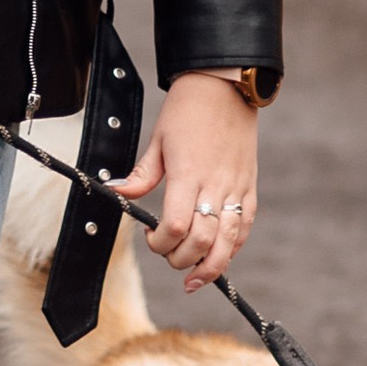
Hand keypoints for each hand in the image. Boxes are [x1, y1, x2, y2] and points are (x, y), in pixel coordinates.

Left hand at [117, 74, 259, 290]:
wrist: (224, 86)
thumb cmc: (187, 111)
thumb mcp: (157, 140)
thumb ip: (141, 175)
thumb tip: (117, 193)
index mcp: (188, 174)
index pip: (176, 226)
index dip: (160, 243)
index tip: (150, 236)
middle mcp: (215, 185)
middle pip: (202, 241)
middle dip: (181, 259)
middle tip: (169, 257)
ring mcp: (236, 188)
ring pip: (229, 242)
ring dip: (211, 266)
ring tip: (195, 279)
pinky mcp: (249, 187)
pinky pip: (245, 226)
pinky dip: (233, 246)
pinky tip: (220, 256)